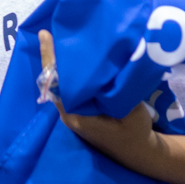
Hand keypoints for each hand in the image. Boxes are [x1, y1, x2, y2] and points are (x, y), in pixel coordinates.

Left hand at [38, 30, 184, 183]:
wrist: (138, 153)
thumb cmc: (134, 133)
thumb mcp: (131, 112)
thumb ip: (117, 91)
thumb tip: (110, 65)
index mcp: (76, 114)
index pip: (56, 82)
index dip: (51, 58)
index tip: (46, 35)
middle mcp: (69, 113)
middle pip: (53, 80)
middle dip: (53, 56)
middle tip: (52, 30)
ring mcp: (73, 113)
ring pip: (60, 84)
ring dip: (61, 63)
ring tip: (62, 38)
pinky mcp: (80, 110)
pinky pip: (69, 88)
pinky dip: (70, 72)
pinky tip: (77, 58)